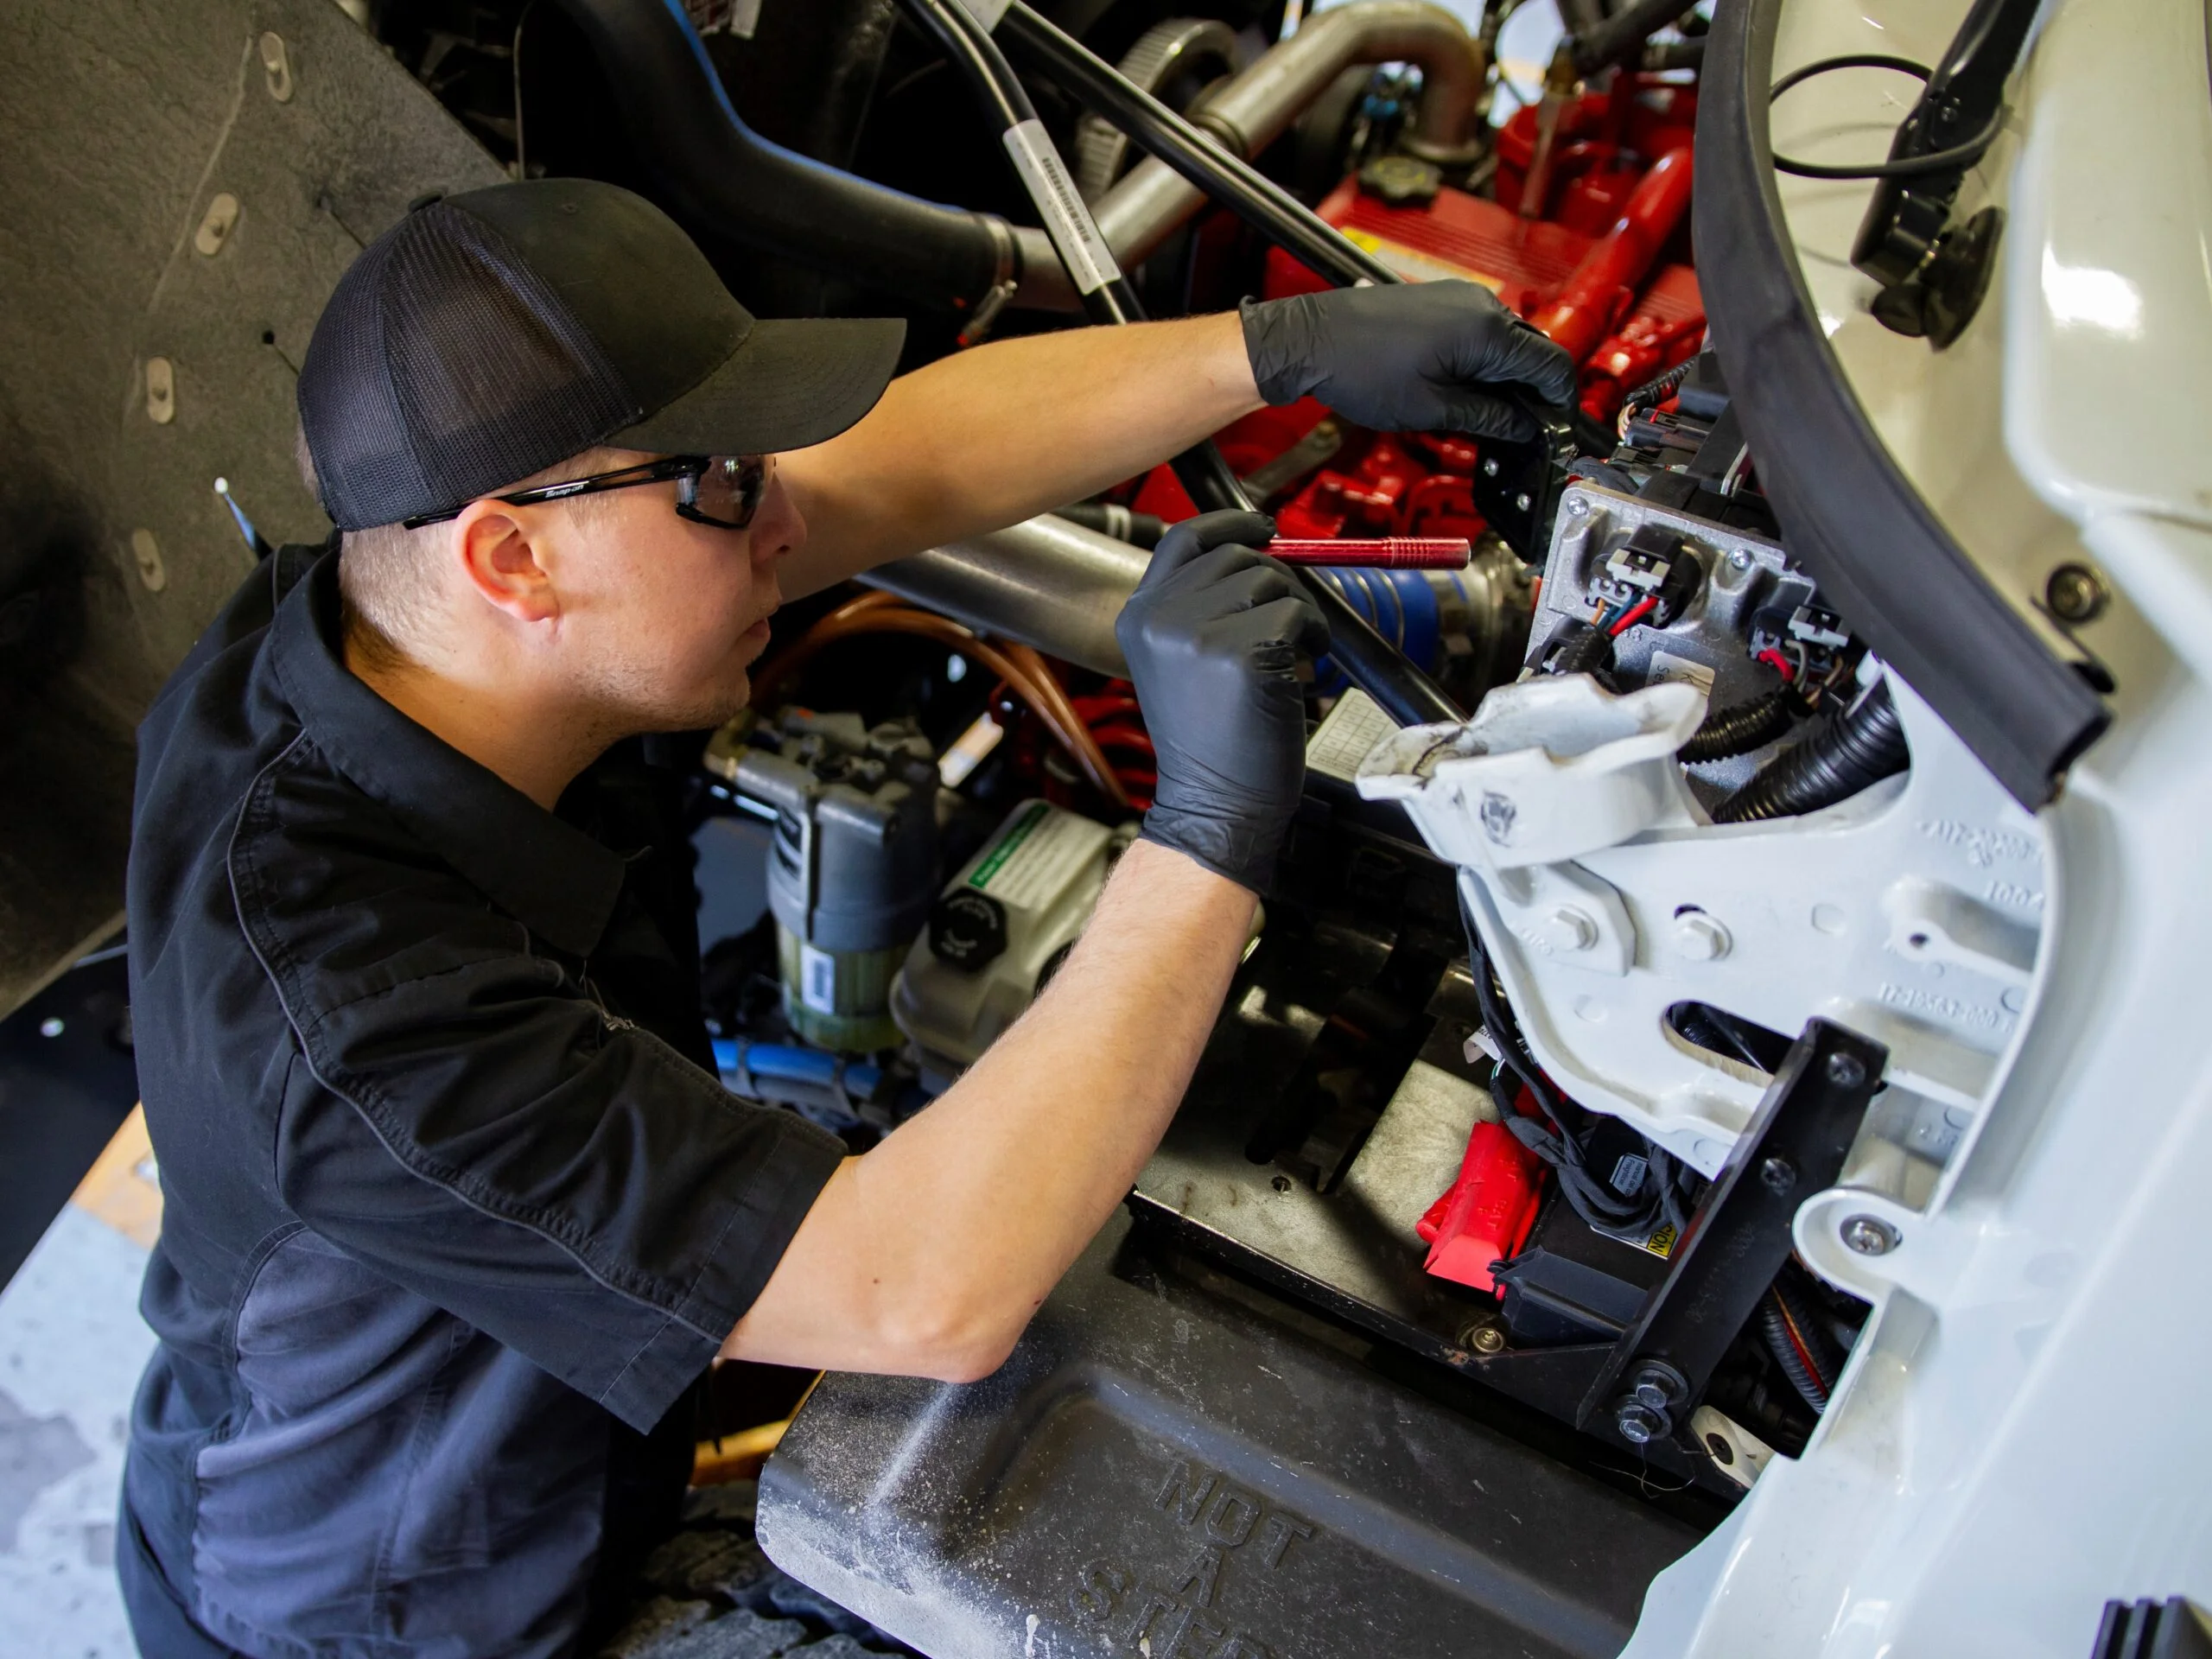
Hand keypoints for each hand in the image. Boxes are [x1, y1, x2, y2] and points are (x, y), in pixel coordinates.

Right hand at [1115, 511, 1328, 893]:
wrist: (1215, 804)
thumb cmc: (1210, 743)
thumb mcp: (1182, 662)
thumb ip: (1202, 606)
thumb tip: (1260, 551)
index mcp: (1139, 616)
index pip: (1184, 539)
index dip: (1229, 523)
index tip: (1262, 526)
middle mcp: (1161, 617)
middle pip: (1239, 557)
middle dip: (1277, 585)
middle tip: (1288, 628)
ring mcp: (1199, 633)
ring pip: (1274, 582)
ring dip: (1297, 615)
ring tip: (1289, 657)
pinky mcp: (1242, 652)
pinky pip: (1298, 615)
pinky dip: (1312, 639)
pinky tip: (1297, 675)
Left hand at [1239, 281, 1577, 440]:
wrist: (1311, 341)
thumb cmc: (1359, 370)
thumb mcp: (1431, 409)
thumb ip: (1486, 417)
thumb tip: (1522, 427)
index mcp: (1486, 331)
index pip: (1551, 366)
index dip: (1560, 401)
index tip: (1558, 426)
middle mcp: (1481, 305)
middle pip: (1532, 351)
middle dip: (1534, 391)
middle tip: (1525, 430)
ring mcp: (1461, 297)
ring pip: (1507, 342)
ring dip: (1507, 376)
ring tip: (1491, 415)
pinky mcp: (1442, 300)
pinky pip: (1482, 330)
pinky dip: (1485, 359)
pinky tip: (1468, 388)